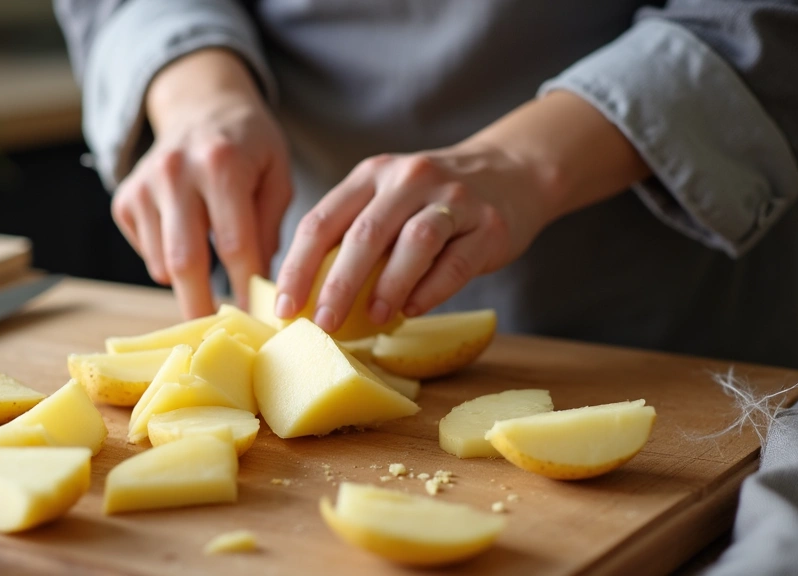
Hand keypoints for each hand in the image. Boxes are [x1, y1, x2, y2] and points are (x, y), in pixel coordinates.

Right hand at [111, 49, 290, 318]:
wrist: (199, 104)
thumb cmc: (248, 144)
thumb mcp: (276, 173)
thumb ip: (272, 226)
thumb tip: (262, 286)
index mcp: (221, 164)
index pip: (234, 243)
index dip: (246, 287)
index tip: (259, 318)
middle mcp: (175, 172)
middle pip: (185, 260)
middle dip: (203, 305)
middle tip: (221, 336)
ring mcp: (143, 186)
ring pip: (162, 264)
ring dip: (190, 281)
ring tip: (214, 270)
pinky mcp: (124, 200)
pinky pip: (147, 254)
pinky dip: (169, 262)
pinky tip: (188, 237)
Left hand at [274, 91, 649, 331]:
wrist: (512, 172)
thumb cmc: (431, 201)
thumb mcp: (386, 200)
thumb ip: (352, 234)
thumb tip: (305, 297)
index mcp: (371, 175)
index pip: (322, 221)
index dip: (298, 267)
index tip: (284, 308)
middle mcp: (408, 179)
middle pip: (365, 233)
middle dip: (338, 283)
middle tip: (323, 324)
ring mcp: (453, 199)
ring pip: (414, 242)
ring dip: (389, 284)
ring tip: (374, 319)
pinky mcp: (489, 224)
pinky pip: (458, 261)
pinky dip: (432, 289)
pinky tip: (413, 310)